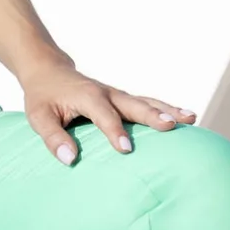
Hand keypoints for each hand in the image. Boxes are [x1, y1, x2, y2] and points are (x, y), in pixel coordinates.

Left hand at [21, 53, 197, 165]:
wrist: (49, 70)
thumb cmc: (43, 96)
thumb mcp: (38, 116)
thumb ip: (52, 137)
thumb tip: (69, 159)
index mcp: (87, 97)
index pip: (103, 115)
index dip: (114, 131)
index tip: (126, 149)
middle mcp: (107, 93)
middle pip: (133, 104)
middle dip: (152, 115)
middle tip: (172, 126)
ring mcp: (117, 95)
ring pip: (146, 102)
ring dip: (168, 110)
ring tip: (191, 119)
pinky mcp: (122, 99)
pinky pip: (147, 104)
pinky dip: (167, 109)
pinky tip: (187, 118)